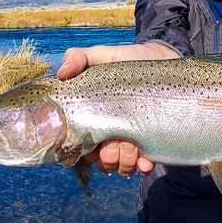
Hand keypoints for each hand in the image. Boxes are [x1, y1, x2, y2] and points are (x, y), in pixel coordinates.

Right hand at [58, 42, 178, 175]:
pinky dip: (143, 166)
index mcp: (92, 119)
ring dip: (125, 161)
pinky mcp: (150, 144)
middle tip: (116, 142)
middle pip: (101, 161)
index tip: (93, 142)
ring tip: (134, 146)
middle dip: (107, 157)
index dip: (83, 150)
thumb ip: (77, 59)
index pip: (79, 146)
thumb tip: (61, 74)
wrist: (160, 61)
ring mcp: (129, 141)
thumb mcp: (101, 55)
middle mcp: (109, 134)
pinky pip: (142, 166)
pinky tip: (146, 159)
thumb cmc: (126, 60)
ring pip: (120, 166)